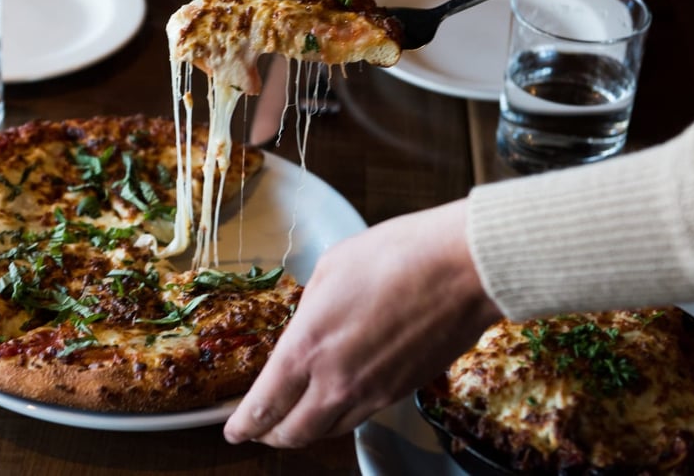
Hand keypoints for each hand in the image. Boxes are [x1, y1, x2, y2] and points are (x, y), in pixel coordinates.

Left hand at [223, 199, 500, 447]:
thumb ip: (310, 310)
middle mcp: (336, 382)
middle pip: (292, 433)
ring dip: (305, 430)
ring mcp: (373, 393)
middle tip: (258, 430)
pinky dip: (339, 418)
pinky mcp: (402, 392)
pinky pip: (360, 417)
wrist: (461, 269)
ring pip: (328, 431)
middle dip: (269, 436)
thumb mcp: (330, 270)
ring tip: (294, 421)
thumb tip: (307, 326)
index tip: (232, 429)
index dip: (243, 425)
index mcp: (307, 348)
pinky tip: (336, 402)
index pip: (264, 406)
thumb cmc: (395, 256)